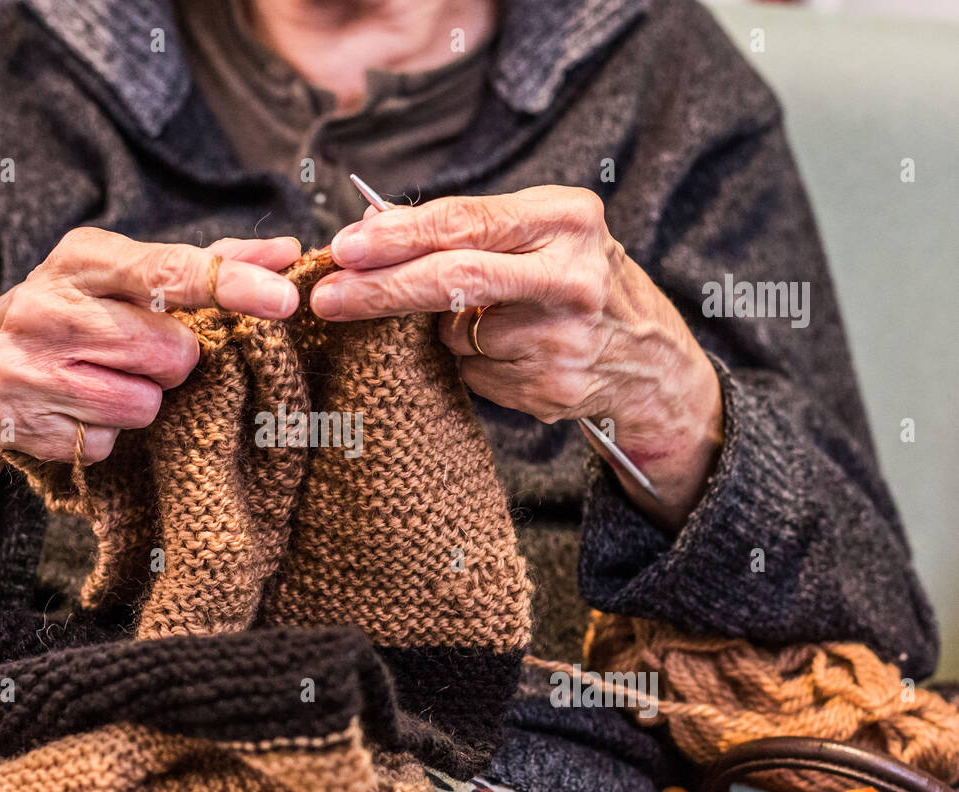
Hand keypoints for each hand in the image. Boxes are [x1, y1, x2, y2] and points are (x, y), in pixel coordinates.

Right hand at [0, 229, 302, 548]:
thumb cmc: (81, 311)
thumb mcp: (128, 275)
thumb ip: (210, 264)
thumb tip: (287, 254)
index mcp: (81, 260)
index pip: (169, 272)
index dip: (232, 286)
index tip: (283, 298)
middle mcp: (43, 308)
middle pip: (169, 353)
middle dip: (173, 362)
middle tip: (140, 353)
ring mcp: (23, 368)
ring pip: (143, 406)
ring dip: (142, 400)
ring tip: (107, 379)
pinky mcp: (14, 422)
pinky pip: (104, 443)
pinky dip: (104, 433)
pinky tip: (78, 408)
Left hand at [310, 186, 723, 532]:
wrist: (649, 357)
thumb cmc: (571, 277)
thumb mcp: (539, 231)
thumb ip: (465, 227)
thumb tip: (366, 230)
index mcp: (568, 219)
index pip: (466, 222)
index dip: (398, 236)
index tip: (343, 248)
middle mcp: (573, 275)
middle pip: (455, 278)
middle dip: (380, 290)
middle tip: (326, 297)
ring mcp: (566, 339)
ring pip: (455, 335)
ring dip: (443, 331)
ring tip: (488, 320)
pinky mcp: (554, 389)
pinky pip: (474, 374)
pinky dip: (470, 363)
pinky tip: (510, 353)